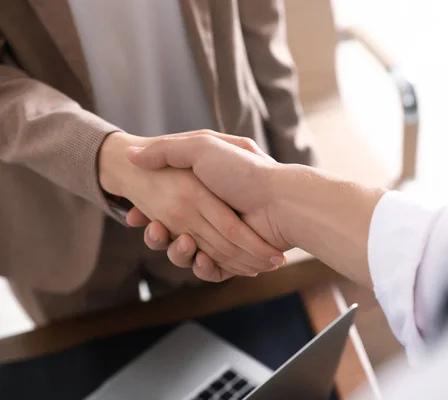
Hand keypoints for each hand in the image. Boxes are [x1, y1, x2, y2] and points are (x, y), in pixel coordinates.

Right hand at [99, 130, 284, 280]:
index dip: (148, 214)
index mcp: (202, 194)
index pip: (166, 208)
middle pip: (173, 234)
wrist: (281, 198)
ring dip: (177, 252)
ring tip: (181, 243)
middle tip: (154, 227)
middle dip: (158, 235)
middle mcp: (212, 216)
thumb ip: (167, 150)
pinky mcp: (236, 258)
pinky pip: (211, 269)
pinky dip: (204, 267)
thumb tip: (132, 155)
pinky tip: (200, 258)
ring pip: (188, 254)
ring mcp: (224, 238)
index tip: (135, 215)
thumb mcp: (202, 147)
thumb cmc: (243, 170)